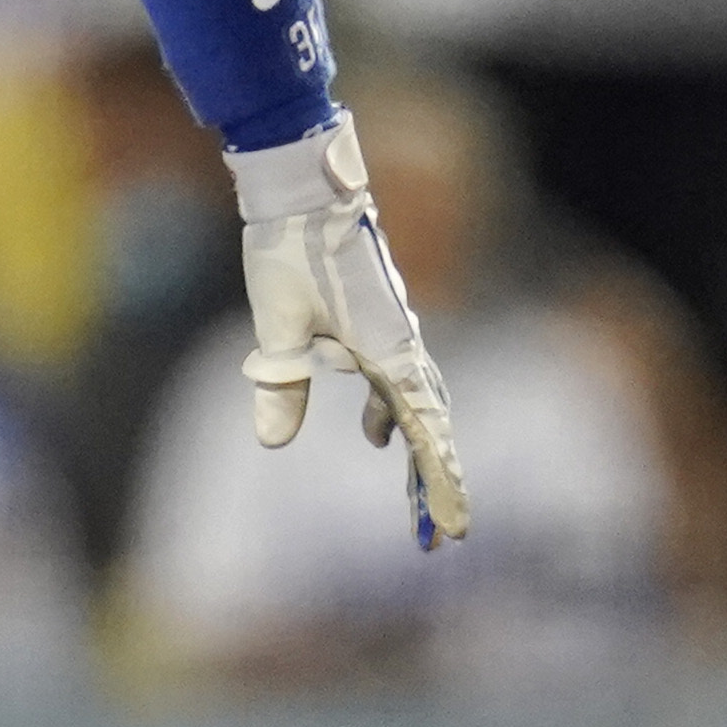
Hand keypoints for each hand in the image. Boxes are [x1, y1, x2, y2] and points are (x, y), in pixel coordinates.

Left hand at [225, 108, 471, 550]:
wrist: (303, 190)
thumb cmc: (289, 250)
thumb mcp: (276, 323)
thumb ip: (279, 382)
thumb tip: (274, 444)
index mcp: (387, 349)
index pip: (424, 429)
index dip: (440, 480)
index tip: (453, 525)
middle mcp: (400, 344)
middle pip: (430, 424)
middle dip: (436, 479)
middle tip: (441, 535)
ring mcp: (393, 332)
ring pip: (417, 402)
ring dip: (419, 449)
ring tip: (417, 499)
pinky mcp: (376, 321)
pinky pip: (395, 378)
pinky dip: (394, 412)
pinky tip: (375, 432)